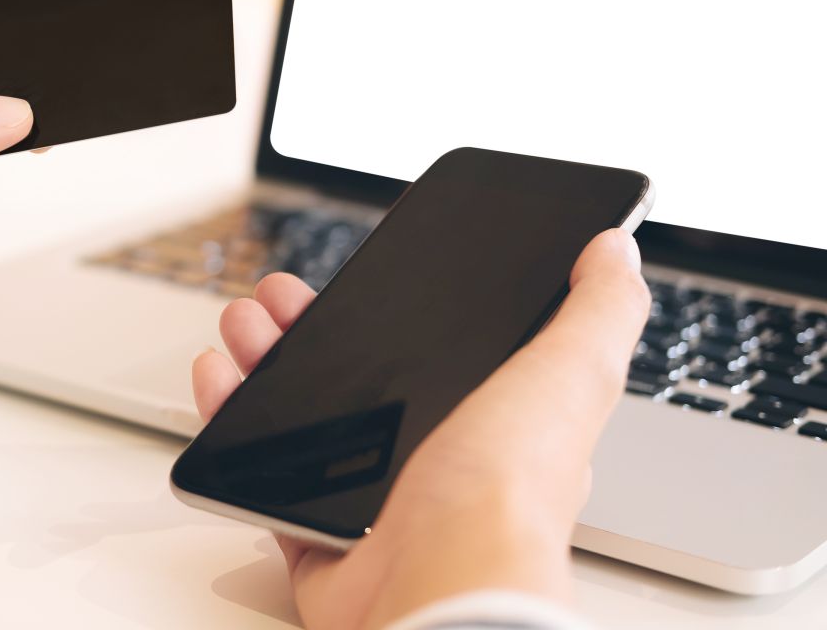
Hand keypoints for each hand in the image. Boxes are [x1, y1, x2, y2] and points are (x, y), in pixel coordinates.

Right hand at [192, 229, 648, 629]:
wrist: (441, 586)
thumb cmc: (508, 497)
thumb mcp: (571, 377)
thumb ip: (596, 313)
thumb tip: (615, 252)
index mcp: (487, 425)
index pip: (427, 352)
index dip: (379, 313)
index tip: (347, 278)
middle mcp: (429, 465)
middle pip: (351, 380)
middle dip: (303, 328)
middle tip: (276, 301)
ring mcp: (370, 504)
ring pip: (302, 422)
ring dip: (262, 366)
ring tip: (242, 331)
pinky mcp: (320, 542)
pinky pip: (264, 479)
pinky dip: (233, 430)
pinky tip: (222, 389)